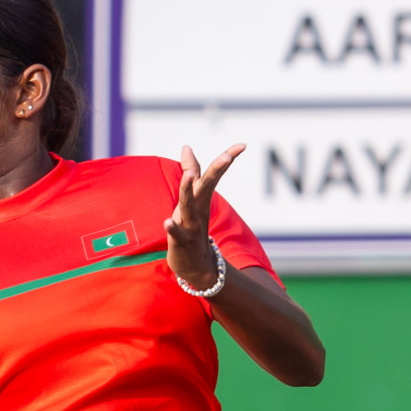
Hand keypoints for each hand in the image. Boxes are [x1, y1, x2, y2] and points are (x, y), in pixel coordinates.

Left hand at [165, 143, 244, 290]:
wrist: (197, 265)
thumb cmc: (191, 227)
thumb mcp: (191, 198)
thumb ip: (191, 172)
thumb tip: (186, 146)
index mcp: (201, 198)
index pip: (213, 175)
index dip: (226, 159)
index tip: (242, 145)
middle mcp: (199, 210)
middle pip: (206, 187)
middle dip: (216, 171)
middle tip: (227, 156)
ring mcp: (191, 226)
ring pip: (190, 207)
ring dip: (188, 192)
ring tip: (188, 175)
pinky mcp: (181, 242)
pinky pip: (177, 234)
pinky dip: (173, 228)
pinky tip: (167, 222)